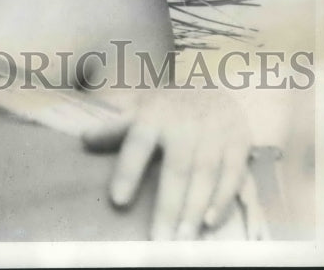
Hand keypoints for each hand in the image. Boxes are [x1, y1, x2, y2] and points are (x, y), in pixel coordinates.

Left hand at [82, 87, 250, 239]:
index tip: (118, 201)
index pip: (137, 143)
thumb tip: (84, 140)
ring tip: (183, 240)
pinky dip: (223, 199)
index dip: (128, 171)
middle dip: (168, 206)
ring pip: (205, 173)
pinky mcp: (238, 140)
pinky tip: (211, 223)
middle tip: (159, 242)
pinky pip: (233, 173)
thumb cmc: (167, 106)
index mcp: (154, 115)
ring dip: (195, 209)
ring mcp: (213, 130)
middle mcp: (184, 122)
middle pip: (176, 168)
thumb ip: (115, 128)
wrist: (211, 82)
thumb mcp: (140, 110)